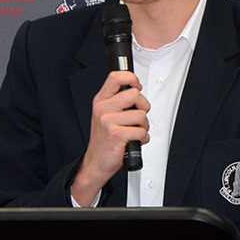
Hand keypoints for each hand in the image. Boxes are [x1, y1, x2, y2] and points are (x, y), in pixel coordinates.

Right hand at [71, 69, 148, 203]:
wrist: (96, 162)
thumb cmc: (105, 139)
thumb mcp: (106, 115)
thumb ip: (118, 101)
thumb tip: (136, 88)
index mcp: (101, 100)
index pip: (116, 77)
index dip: (131, 78)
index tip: (137, 86)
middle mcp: (102, 108)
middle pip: (135, 94)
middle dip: (143, 107)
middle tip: (137, 117)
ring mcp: (108, 121)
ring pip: (141, 115)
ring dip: (143, 126)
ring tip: (133, 131)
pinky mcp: (116, 134)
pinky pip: (141, 131)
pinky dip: (142, 138)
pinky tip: (133, 141)